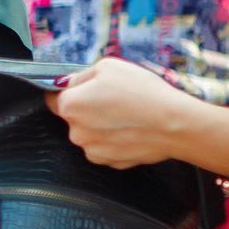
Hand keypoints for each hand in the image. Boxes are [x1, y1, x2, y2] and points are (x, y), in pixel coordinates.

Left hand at [45, 56, 214, 168]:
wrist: (174, 124)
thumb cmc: (142, 92)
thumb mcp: (108, 67)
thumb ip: (81, 76)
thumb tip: (69, 83)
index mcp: (70, 106)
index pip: (54, 97)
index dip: (69, 91)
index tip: (84, 89)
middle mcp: (76, 132)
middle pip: (74, 117)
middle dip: (88, 108)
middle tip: (114, 99)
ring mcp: (93, 151)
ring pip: (90, 134)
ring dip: (101, 126)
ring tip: (127, 114)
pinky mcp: (110, 162)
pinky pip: (105, 147)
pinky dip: (114, 140)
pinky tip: (132, 129)